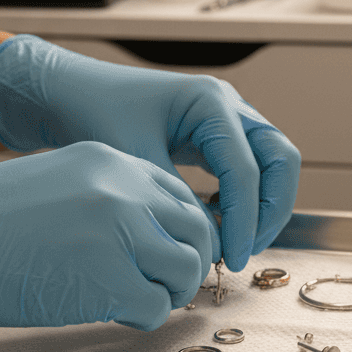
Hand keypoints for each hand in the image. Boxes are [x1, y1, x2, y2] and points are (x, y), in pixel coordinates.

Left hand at [0, 36, 300, 269]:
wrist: (69, 93)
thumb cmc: (96, 116)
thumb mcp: (135, 162)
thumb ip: (177, 201)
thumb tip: (211, 245)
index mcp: (210, 103)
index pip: (247, 169)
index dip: (245, 219)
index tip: (232, 258)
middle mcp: (228, 105)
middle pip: (282, 160)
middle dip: (272, 210)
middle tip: (245, 252)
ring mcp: (226, 118)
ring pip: (272, 164)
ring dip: (264, 206)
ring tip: (236, 245)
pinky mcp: (215, 136)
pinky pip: (250, 168)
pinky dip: (246, 198)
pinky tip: (217, 225)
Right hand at [0, 143, 215, 328]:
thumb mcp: (60, 182)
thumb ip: (108, 198)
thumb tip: (146, 236)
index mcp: (113, 163)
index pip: (180, 195)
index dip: (182, 230)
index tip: (170, 253)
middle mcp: (126, 191)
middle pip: (197, 229)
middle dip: (190, 261)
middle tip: (167, 284)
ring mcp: (121, 234)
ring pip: (187, 268)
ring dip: (171, 291)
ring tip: (141, 299)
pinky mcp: (110, 281)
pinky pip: (155, 306)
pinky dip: (144, 317)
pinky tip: (116, 313)